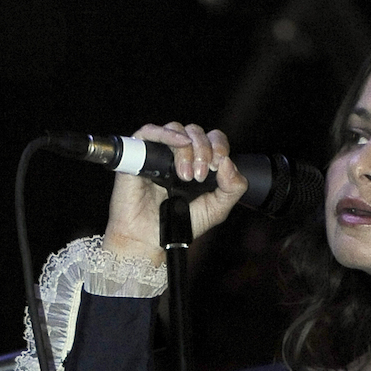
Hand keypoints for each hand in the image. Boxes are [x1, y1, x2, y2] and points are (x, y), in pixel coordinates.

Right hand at [103, 122, 250, 264]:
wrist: (148, 240)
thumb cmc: (177, 226)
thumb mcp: (216, 209)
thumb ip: (233, 188)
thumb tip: (229, 162)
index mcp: (197, 162)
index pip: (212, 139)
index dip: (219, 146)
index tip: (218, 167)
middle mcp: (177, 155)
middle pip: (196, 132)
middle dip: (204, 151)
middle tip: (199, 176)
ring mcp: (157, 153)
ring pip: (176, 129)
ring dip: (187, 149)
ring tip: (186, 175)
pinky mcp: (137, 155)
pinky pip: (149, 132)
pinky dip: (167, 133)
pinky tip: (180, 143)